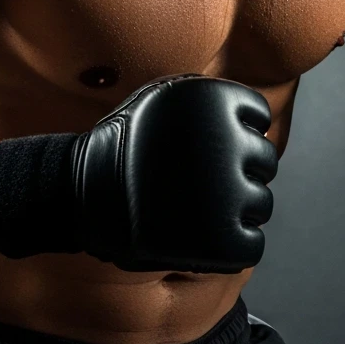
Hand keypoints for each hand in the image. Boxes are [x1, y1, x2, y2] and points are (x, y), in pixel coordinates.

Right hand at [73, 74, 278, 273]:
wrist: (80, 193)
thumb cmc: (120, 146)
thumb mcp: (158, 97)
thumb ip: (205, 99)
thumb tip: (252, 117)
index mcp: (216, 100)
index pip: (259, 117)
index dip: (236, 133)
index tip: (206, 147)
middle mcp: (229, 142)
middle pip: (264, 161)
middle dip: (237, 171)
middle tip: (197, 183)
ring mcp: (228, 192)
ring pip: (260, 204)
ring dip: (234, 209)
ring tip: (193, 210)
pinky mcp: (224, 240)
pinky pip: (251, 244)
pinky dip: (231, 246)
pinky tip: (199, 238)